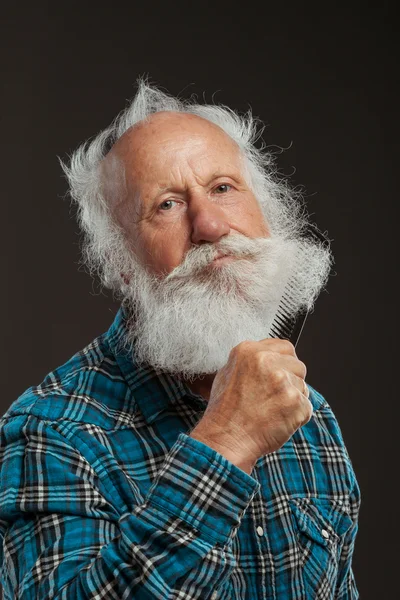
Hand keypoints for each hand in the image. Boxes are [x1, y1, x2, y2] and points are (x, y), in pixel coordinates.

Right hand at [190, 339, 311, 473]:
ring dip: (293, 399)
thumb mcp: (228, 373)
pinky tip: (278, 421)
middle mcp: (266, 361)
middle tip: (275, 397)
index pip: (285, 347)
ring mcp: (283, 381)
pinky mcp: (296, 402)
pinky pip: (306, 407)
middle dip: (291, 380)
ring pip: (303, 387)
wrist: (226, 439)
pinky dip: (296, 417)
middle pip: (298, 365)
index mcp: (249, 350)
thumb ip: (252, 361)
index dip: (285, 362)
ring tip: (272, 411)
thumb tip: (272, 359)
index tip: (280, 373)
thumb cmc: (225, 411)